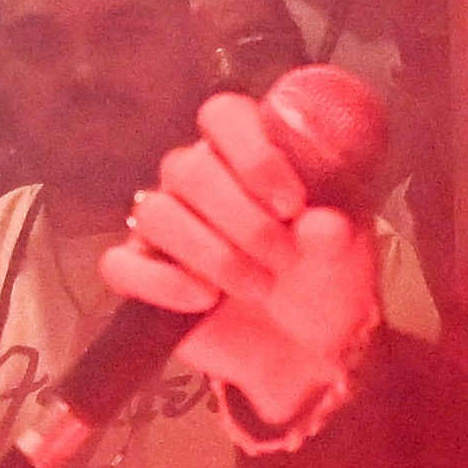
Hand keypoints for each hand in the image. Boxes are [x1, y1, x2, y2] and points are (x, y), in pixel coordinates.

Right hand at [105, 85, 388, 434]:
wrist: (308, 350)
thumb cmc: (323, 285)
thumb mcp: (345, 256)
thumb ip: (334, 234)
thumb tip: (320, 222)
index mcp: (245, 158)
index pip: (223, 116)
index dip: (252, 153)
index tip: (290, 203)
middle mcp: (197, 183)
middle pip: (188, 168)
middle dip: (242, 219)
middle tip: (283, 257)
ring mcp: (164, 229)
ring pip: (156, 214)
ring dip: (213, 254)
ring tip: (257, 287)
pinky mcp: (141, 276)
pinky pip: (122, 266)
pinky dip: (162, 283)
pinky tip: (203, 299)